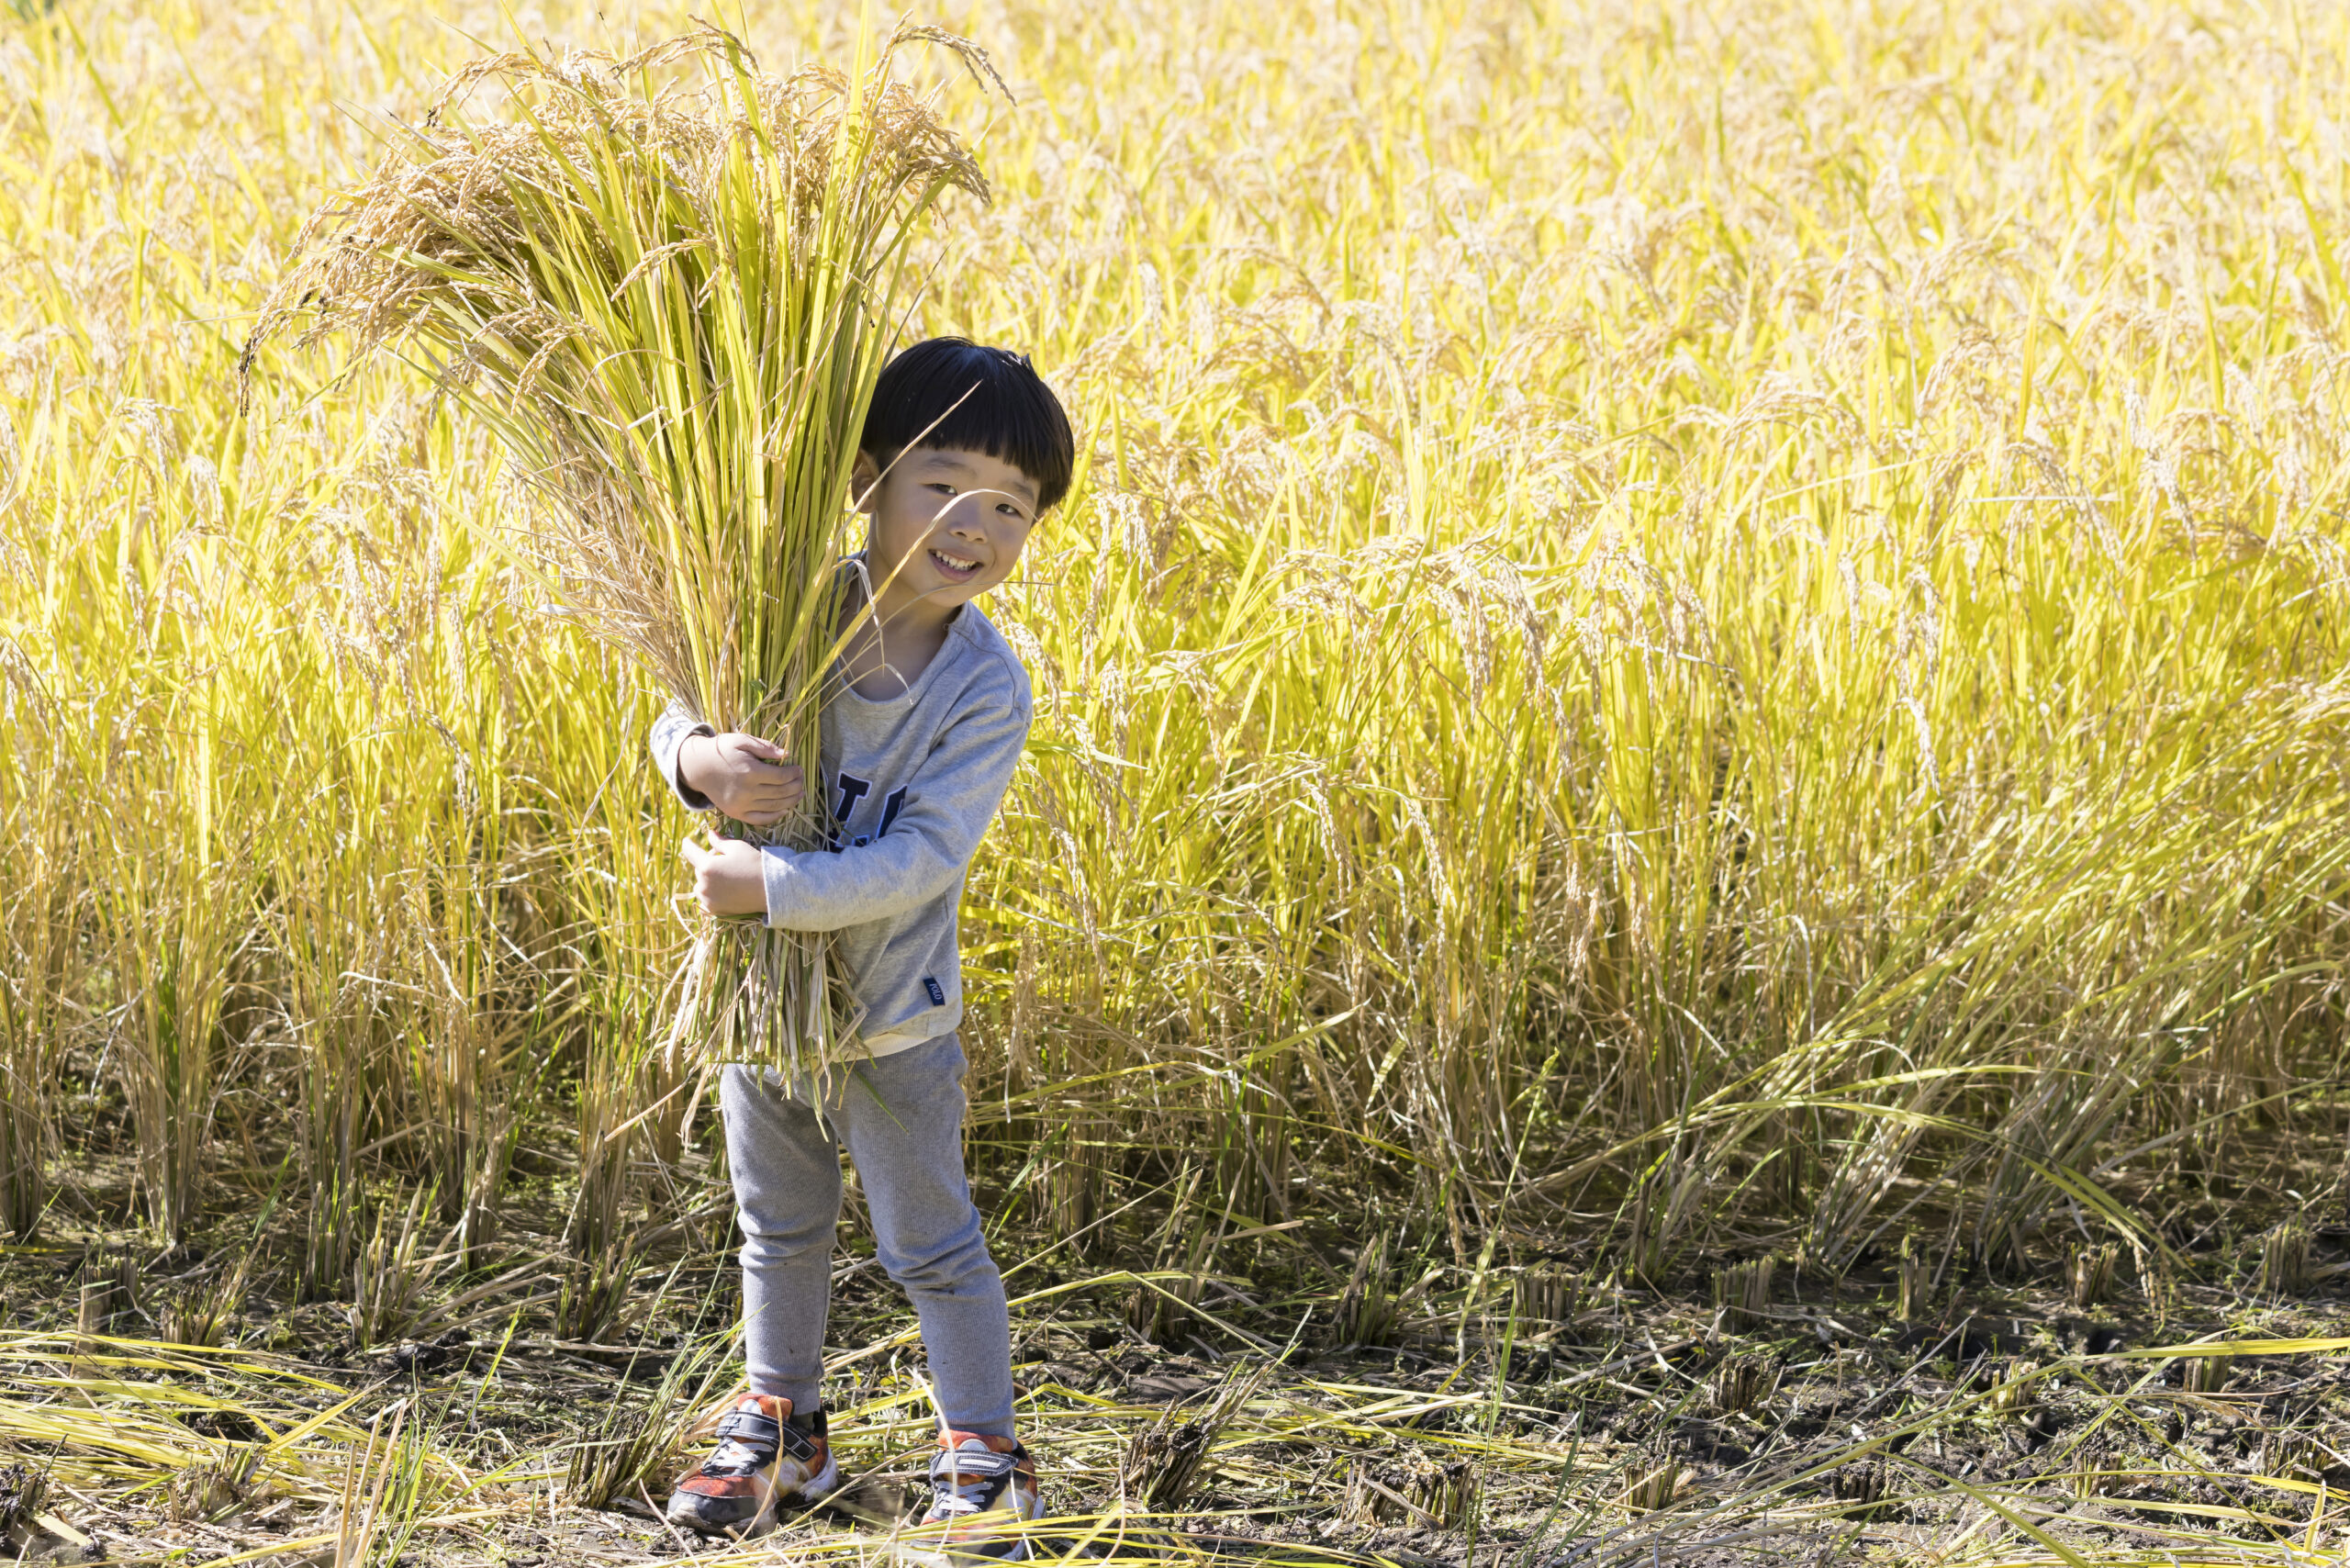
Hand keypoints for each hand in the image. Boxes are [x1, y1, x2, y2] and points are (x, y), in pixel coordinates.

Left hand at [678, 832, 766, 917]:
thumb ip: (719, 841)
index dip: (688, 845)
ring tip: (725, 876)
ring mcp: (708, 899)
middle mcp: (703, 884)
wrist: (770, 891)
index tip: (686, 841)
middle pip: (698, 869)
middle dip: (707, 862)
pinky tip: (726, 888)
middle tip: (724, 859)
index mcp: (707, 866)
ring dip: (707, 879)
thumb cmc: (754, 865)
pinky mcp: (715, 909)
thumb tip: (709, 834)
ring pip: (701, 885)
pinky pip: (707, 897)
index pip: (690, 852)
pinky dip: (712, 892)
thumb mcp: (737, 847)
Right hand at [680, 731, 804, 825]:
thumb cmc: (721, 750)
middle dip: (796, 786)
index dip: (794, 773)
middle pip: (781, 793)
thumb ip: (765, 747)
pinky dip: (775, 816)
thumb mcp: (741, 741)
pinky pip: (760, 820)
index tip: (799, 769)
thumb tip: (786, 754)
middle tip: (801, 780)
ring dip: (791, 801)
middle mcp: (746, 791)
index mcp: (749, 772)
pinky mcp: (736, 813)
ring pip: (774, 807)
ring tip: (799, 794)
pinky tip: (785, 809)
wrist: (697, 767)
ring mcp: (741, 805)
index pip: (782, 777)